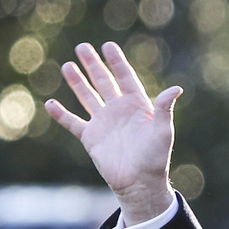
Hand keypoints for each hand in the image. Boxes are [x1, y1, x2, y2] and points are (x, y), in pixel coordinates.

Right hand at [45, 42, 181, 224]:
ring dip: (78, 82)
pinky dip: (61, 114)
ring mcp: (104, 123)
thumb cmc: (156, 158)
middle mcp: (119, 111)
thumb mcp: (163, 131)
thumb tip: (177, 88)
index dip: (117, 62)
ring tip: (68, 65)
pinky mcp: (91, 138)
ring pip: (88, 97)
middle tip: (82, 47)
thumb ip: (165, 109)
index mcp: (137, 106)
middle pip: (104, 82)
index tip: (108, 45)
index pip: (126, 78)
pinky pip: (73, 123)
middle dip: (94, 65)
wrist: (140, 183)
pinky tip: (51, 104)